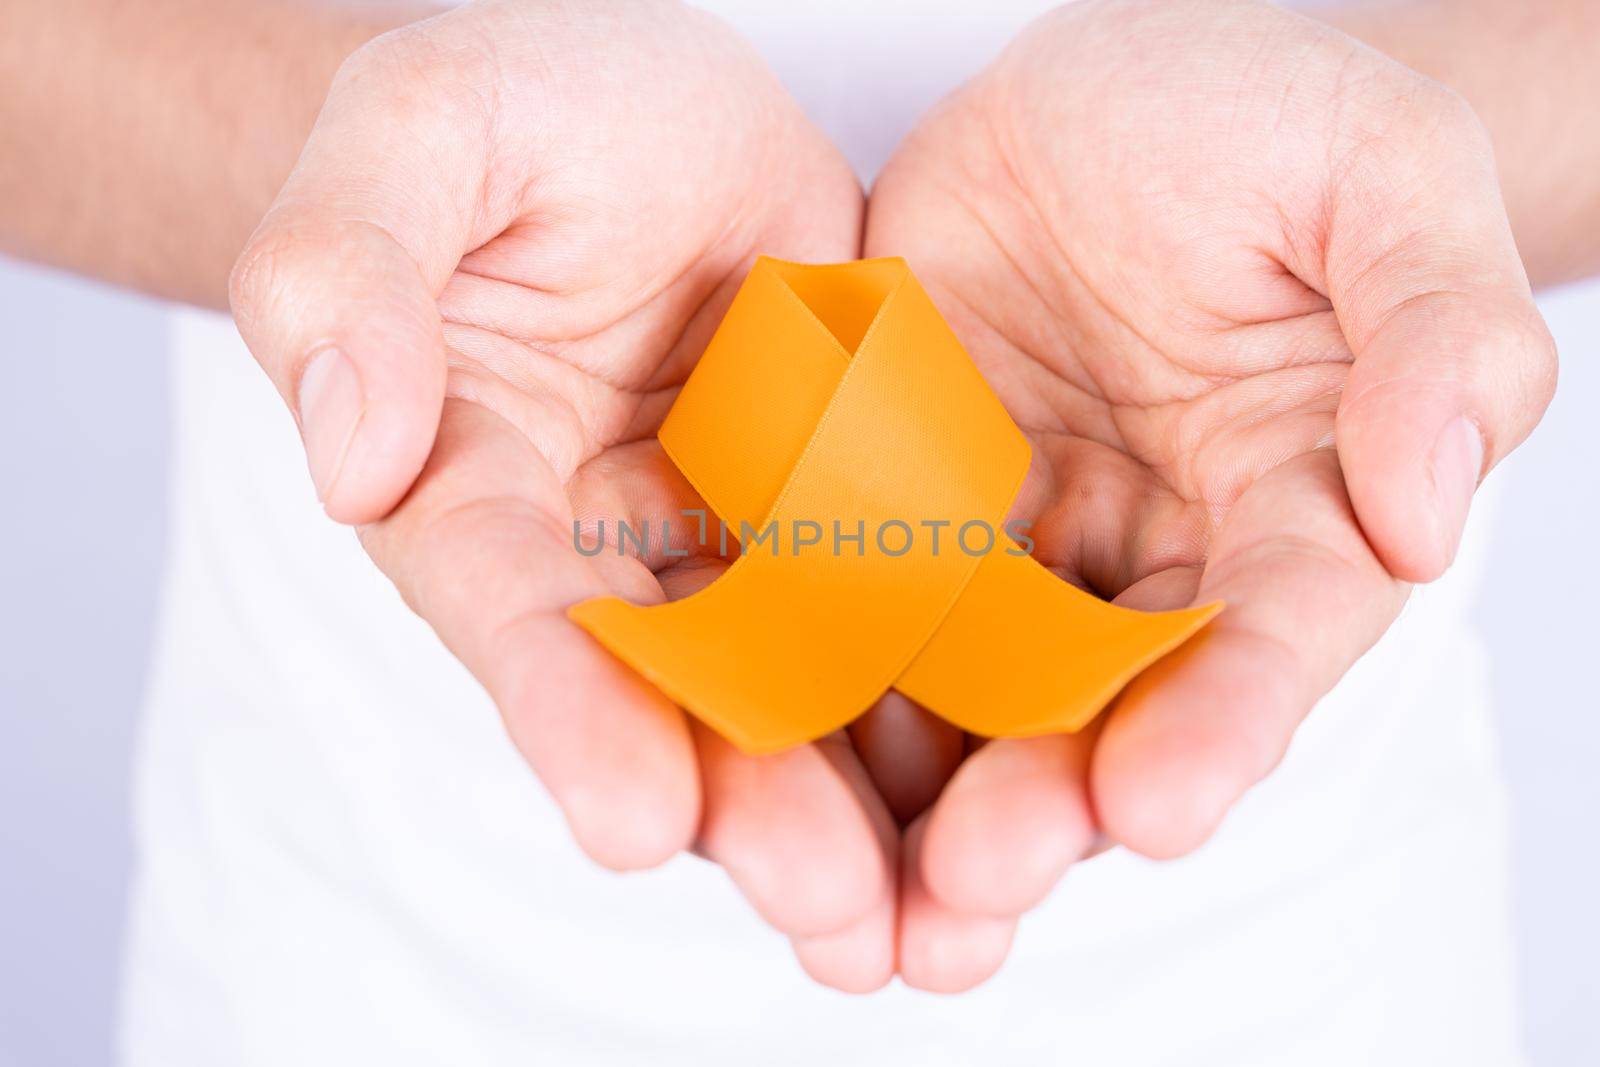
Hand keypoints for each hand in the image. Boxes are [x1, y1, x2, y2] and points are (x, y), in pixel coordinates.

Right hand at [230, 0, 896, 990]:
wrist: (648, 94)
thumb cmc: (516, 107)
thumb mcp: (422, 132)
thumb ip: (351, 276)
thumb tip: (351, 456)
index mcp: (476, 479)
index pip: (513, 612)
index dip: (571, 715)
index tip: (641, 822)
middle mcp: (602, 544)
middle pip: (669, 693)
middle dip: (745, 804)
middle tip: (830, 912)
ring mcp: (730, 535)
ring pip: (794, 681)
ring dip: (856, 802)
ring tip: (931, 921)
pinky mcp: (843, 505)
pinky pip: (899, 602)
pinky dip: (948, 693)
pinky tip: (1021, 776)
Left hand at [860, 0, 1555, 988]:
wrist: (1102, 84)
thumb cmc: (1266, 118)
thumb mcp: (1385, 183)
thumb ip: (1433, 341)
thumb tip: (1430, 517)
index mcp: (1282, 509)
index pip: (1264, 638)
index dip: (1219, 724)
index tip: (1161, 805)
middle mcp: (1139, 554)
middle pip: (1094, 703)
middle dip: (1040, 801)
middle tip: (973, 886)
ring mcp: (1005, 533)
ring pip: (957, 685)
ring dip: (907, 795)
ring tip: (855, 907)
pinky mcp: (887, 491)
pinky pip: (837, 586)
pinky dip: (800, 668)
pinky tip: (751, 746)